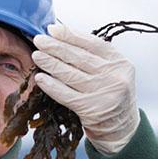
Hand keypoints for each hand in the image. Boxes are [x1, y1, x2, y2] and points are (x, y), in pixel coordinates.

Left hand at [32, 22, 139, 154]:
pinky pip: (66, 95)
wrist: (120, 128)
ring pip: (71, 75)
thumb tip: (62, 37)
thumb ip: (95, 57)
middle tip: (39, 40)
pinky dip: (51, 86)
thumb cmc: (110, 95)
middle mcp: (114, 77)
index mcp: (120, 63)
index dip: (71, 35)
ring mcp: (103, 94)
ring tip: (37, 55)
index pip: (93, 44)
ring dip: (50, 64)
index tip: (53, 30)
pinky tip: (40, 78)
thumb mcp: (112, 72)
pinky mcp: (91, 110)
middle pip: (79, 58)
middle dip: (56, 47)